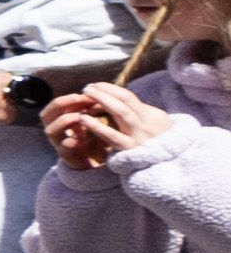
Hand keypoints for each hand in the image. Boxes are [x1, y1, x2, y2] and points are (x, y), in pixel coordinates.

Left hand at [43, 81, 189, 171]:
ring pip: (122, 114)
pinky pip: (113, 137)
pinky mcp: (130, 151)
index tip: (95, 85)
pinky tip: (84, 120)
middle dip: (105, 92)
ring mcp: (139, 137)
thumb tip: (115, 99)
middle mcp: (148, 124)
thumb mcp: (154, 126)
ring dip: (103, 102)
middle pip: (125, 102)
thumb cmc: (157, 143)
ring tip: (85, 96)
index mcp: (153, 116)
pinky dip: (97, 127)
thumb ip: (137, 113)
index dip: (110, 89)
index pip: (129, 98)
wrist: (170, 166)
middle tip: (87, 88)